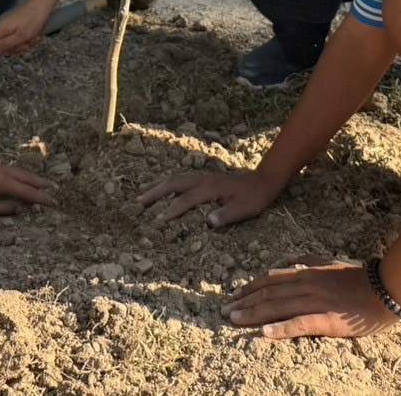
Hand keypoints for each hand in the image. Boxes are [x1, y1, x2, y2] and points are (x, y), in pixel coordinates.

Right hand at [0, 0, 54, 59]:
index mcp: (1, 28)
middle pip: (3, 43)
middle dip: (15, 47)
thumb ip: (6, 45)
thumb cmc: (34, 18)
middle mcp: (3, 24)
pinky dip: (27, 37)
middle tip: (26, 45)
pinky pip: (19, 34)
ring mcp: (10, 22)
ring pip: (13, 40)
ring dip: (24, 42)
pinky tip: (35, 34)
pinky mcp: (18, 21)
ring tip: (33, 38)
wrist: (43, 3)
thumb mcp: (21, 36)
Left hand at [0, 160, 56, 216]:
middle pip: (25, 177)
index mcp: (0, 181)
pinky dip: (19, 174)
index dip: (40, 198)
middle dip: (41, 183)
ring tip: (42, 183)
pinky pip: (9, 169)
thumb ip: (3, 208)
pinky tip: (19, 178)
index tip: (54, 202)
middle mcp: (0, 170)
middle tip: (55, 188)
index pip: (26, 191)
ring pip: (17, 171)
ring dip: (31, 177)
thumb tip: (21, 209)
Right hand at [136, 169, 278, 227]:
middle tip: (137, 203)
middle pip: (173, 183)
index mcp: (210, 188)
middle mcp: (202, 180)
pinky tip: (159, 190)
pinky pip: (179, 180)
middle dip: (154, 192)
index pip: (186, 199)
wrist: (263, 181)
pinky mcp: (202, 180)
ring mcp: (201, 178)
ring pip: (174, 180)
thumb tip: (208, 222)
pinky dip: (165, 184)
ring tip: (140, 194)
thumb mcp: (244, 209)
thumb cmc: (254, 198)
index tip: (157, 221)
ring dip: (156, 186)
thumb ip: (226, 215)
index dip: (172, 210)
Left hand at [224, 257, 397, 339]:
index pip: (271, 278)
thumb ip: (311, 262)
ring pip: (277, 306)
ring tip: (233, 319)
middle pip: (268, 292)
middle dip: (244, 301)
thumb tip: (294, 262)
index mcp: (307, 272)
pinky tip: (264, 333)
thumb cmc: (360, 278)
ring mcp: (314, 302)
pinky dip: (279, 328)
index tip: (235, 294)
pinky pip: (298, 324)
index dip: (251, 286)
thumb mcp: (331, 263)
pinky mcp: (325, 320)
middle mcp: (306, 285)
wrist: (384, 290)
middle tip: (224, 310)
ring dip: (252, 313)